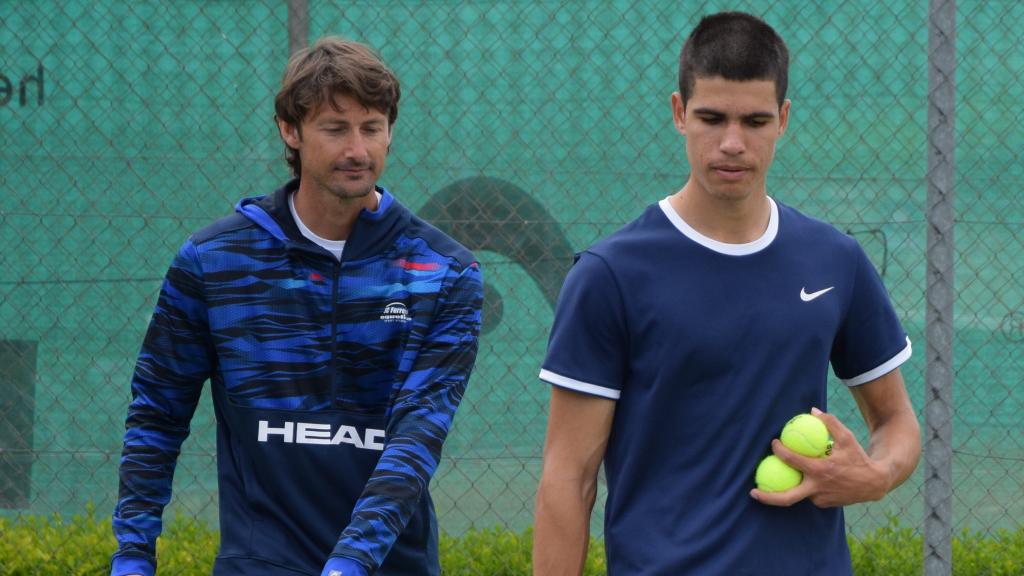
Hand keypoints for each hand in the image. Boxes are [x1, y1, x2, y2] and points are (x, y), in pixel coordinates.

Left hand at [750, 408, 891, 507]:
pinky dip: (805, 486)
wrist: (875, 483)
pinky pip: (809, 494)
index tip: (774, 443)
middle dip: (766, 497)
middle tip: (752, 491)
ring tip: (780, 475)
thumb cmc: (859, 458)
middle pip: (786, 497)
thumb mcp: (847, 437)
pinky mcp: (824, 504)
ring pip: (798, 492)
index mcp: (820, 470)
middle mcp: (817, 488)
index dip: (779, 451)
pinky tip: (805, 477)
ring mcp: (820, 499)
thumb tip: (812, 410)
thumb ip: (830, 423)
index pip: (792, 460)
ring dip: (791, 484)